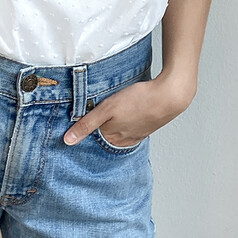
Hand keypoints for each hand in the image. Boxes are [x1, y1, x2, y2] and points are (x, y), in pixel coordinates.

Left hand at [63, 69, 196, 147]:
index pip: (92, 138)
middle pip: (105, 136)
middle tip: (94, 117)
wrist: (170, 95)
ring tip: (110, 114)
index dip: (84, 129)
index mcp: (113, 138)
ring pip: (119, 132)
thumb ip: (87, 124)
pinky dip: (126, 123)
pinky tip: (127, 114)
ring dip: (113, 125)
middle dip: (98, 129)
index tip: (78, 123)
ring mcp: (137, 134)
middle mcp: (124, 140)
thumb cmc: (139, 100)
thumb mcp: (107, 109)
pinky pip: (132, 127)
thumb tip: (67, 141)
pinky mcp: (147, 126)